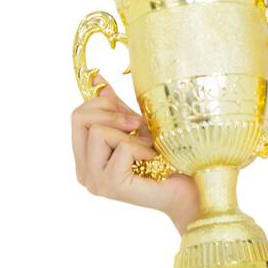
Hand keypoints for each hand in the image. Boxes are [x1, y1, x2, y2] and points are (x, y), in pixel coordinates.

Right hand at [71, 72, 199, 229]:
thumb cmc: (166, 161)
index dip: (103, 105)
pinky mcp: (110, 184)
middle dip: (112, 113)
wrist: (190, 189)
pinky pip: (120, 146)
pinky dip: (141, 148)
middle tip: (139, 125)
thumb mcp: (136, 127)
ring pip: (98, 131)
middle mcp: (84, 172)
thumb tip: (96, 77)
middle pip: (79, 118)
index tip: (130, 115)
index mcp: (84, 159)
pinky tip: (153, 161)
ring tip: (148, 148)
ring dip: (130, 134)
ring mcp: (94, 181)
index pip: (76, 116)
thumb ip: (114, 107)